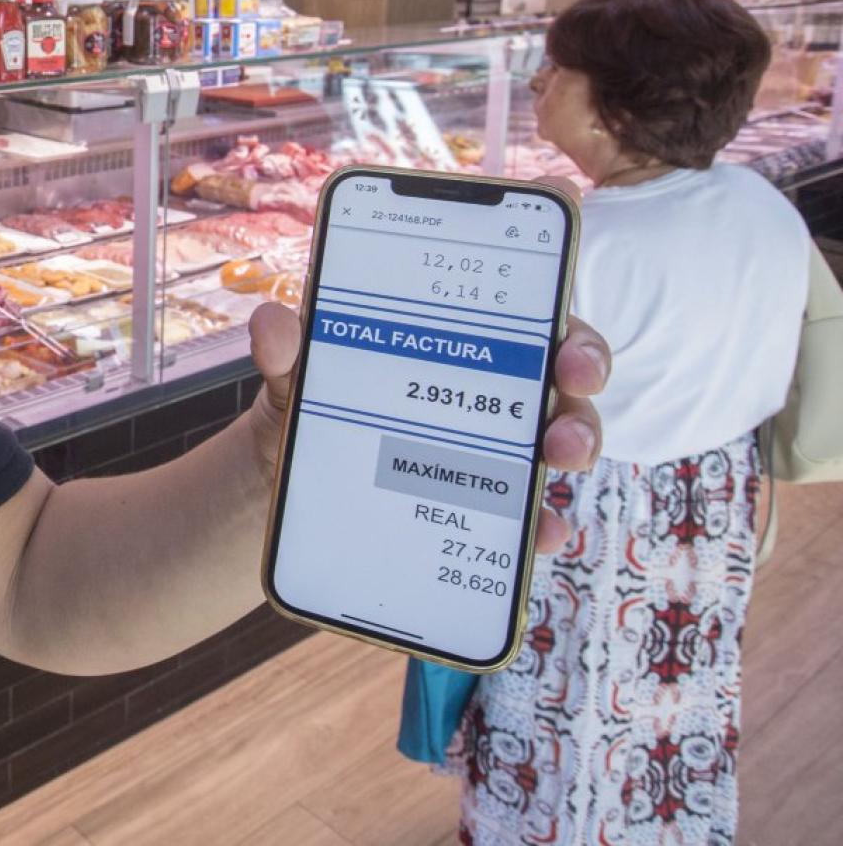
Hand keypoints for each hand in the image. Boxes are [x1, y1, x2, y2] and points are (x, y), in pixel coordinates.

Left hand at [239, 303, 608, 554]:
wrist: (282, 472)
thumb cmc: (307, 398)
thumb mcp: (292, 371)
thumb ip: (287, 349)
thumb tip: (271, 324)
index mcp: (457, 337)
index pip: (534, 319)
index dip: (568, 331)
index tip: (568, 350)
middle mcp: (489, 387)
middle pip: (561, 379)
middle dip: (581, 388)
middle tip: (569, 402)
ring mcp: (490, 446)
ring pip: (556, 441)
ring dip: (573, 447)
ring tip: (557, 463)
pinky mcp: (477, 504)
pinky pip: (522, 516)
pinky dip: (538, 524)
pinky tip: (538, 533)